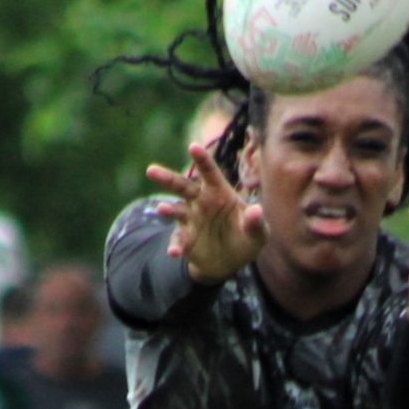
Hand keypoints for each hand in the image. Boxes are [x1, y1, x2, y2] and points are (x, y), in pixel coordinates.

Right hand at [146, 142, 265, 283]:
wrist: (231, 262)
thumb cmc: (246, 238)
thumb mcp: (258, 233)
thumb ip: (256, 222)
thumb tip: (256, 211)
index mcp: (219, 192)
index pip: (210, 173)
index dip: (202, 160)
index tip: (193, 147)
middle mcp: (200, 202)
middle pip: (182, 186)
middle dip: (167, 178)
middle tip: (151, 171)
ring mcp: (190, 219)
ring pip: (175, 210)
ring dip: (168, 209)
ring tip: (163, 209)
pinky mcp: (184, 239)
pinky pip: (177, 240)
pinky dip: (175, 246)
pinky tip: (174, 253)